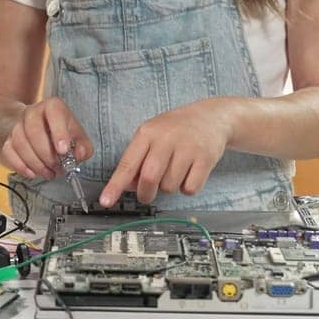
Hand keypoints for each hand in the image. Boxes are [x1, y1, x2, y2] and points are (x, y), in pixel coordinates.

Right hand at [0, 99, 93, 179]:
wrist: (41, 130)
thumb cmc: (62, 134)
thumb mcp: (78, 137)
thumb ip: (83, 147)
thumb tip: (79, 154)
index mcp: (53, 106)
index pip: (53, 112)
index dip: (58, 131)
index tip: (63, 150)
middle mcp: (33, 112)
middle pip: (33, 130)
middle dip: (46, 154)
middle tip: (57, 167)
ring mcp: (18, 125)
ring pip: (20, 143)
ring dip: (35, 163)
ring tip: (48, 173)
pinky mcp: (9, 139)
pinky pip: (9, 152)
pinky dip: (21, 166)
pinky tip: (33, 173)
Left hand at [101, 99, 236, 206]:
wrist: (212, 117)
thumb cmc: (176, 129)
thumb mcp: (152, 136)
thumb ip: (137, 160)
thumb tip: (126, 186)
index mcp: (147, 133)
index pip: (127, 163)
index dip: (115, 185)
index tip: (105, 201)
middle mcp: (166, 139)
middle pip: (149, 179)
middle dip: (145, 194)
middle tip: (147, 194)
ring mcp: (187, 148)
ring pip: (169, 187)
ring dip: (169, 188)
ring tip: (175, 172)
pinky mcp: (206, 159)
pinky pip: (190, 189)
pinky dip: (187, 188)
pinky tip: (189, 173)